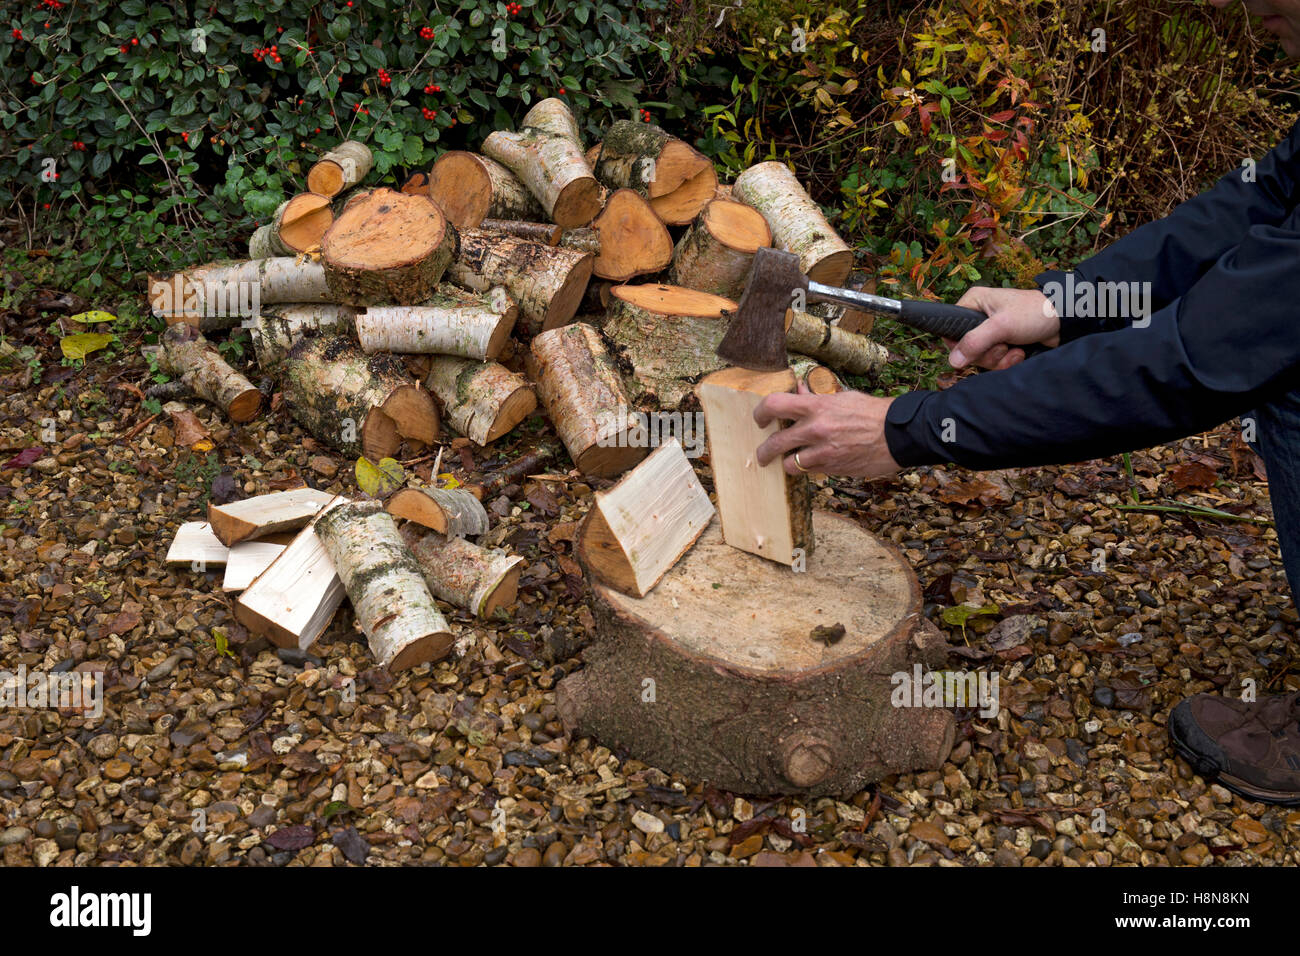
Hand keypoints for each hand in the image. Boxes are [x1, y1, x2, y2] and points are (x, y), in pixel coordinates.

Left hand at [753, 385, 900, 478]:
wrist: (899, 434)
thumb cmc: (873, 412)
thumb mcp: (843, 398)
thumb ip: (816, 397)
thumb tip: (797, 390)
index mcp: (816, 407)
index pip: (774, 405)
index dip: (760, 413)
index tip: (760, 420)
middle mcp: (816, 429)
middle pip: (774, 443)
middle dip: (764, 451)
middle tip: (763, 454)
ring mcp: (823, 452)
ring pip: (789, 464)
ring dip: (787, 463)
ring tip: (789, 462)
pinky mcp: (833, 468)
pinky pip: (810, 472)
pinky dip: (809, 469)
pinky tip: (814, 464)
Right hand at [947, 286, 1060, 369]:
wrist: (1063, 320)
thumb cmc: (1034, 312)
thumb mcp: (1001, 326)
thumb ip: (975, 342)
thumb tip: (952, 360)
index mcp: (973, 302)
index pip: (951, 330)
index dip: (960, 345)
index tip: (976, 349)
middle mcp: (979, 316)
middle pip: (967, 349)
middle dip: (987, 354)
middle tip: (1004, 346)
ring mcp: (991, 331)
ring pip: (981, 357)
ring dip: (999, 359)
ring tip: (1015, 349)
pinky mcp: (1003, 342)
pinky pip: (995, 360)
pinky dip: (1007, 361)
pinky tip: (1020, 352)